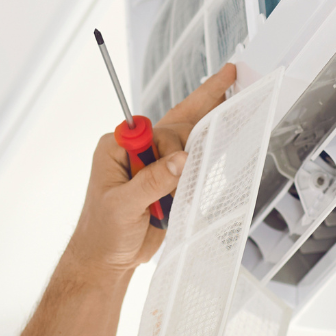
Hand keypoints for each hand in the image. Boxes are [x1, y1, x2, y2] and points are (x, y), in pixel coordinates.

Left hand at [63, 63, 236, 276]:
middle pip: (174, 122)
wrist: (106, 259)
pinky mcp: (165, 181)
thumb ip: (152, 182)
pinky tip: (225, 134)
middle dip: (203, 103)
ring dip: (209, 125)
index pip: (154, 131)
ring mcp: (152, 165)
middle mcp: (135, 151)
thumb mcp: (123, 206)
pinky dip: (209, 151)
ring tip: (233, 93)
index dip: (174, 144)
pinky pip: (191, 163)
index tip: (186, 161)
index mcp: (116, 148)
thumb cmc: (102, 232)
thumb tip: (181, 160)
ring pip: (186, 139)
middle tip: (229, 75)